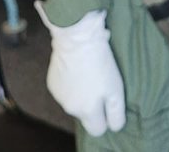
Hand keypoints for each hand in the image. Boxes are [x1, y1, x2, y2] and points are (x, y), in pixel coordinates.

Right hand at [35, 3, 125, 136]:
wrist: (77, 38)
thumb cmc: (99, 61)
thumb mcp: (116, 88)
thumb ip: (115, 112)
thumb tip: (115, 125)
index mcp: (87, 110)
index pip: (97, 129)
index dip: (106, 119)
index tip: (109, 106)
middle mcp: (70, 108)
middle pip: (86, 116)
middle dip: (94, 107)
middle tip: (101, 87)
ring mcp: (60, 96)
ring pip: (75, 102)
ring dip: (82, 93)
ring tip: (90, 73)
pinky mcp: (53, 82)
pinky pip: (65, 90)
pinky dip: (72, 82)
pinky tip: (78, 68)